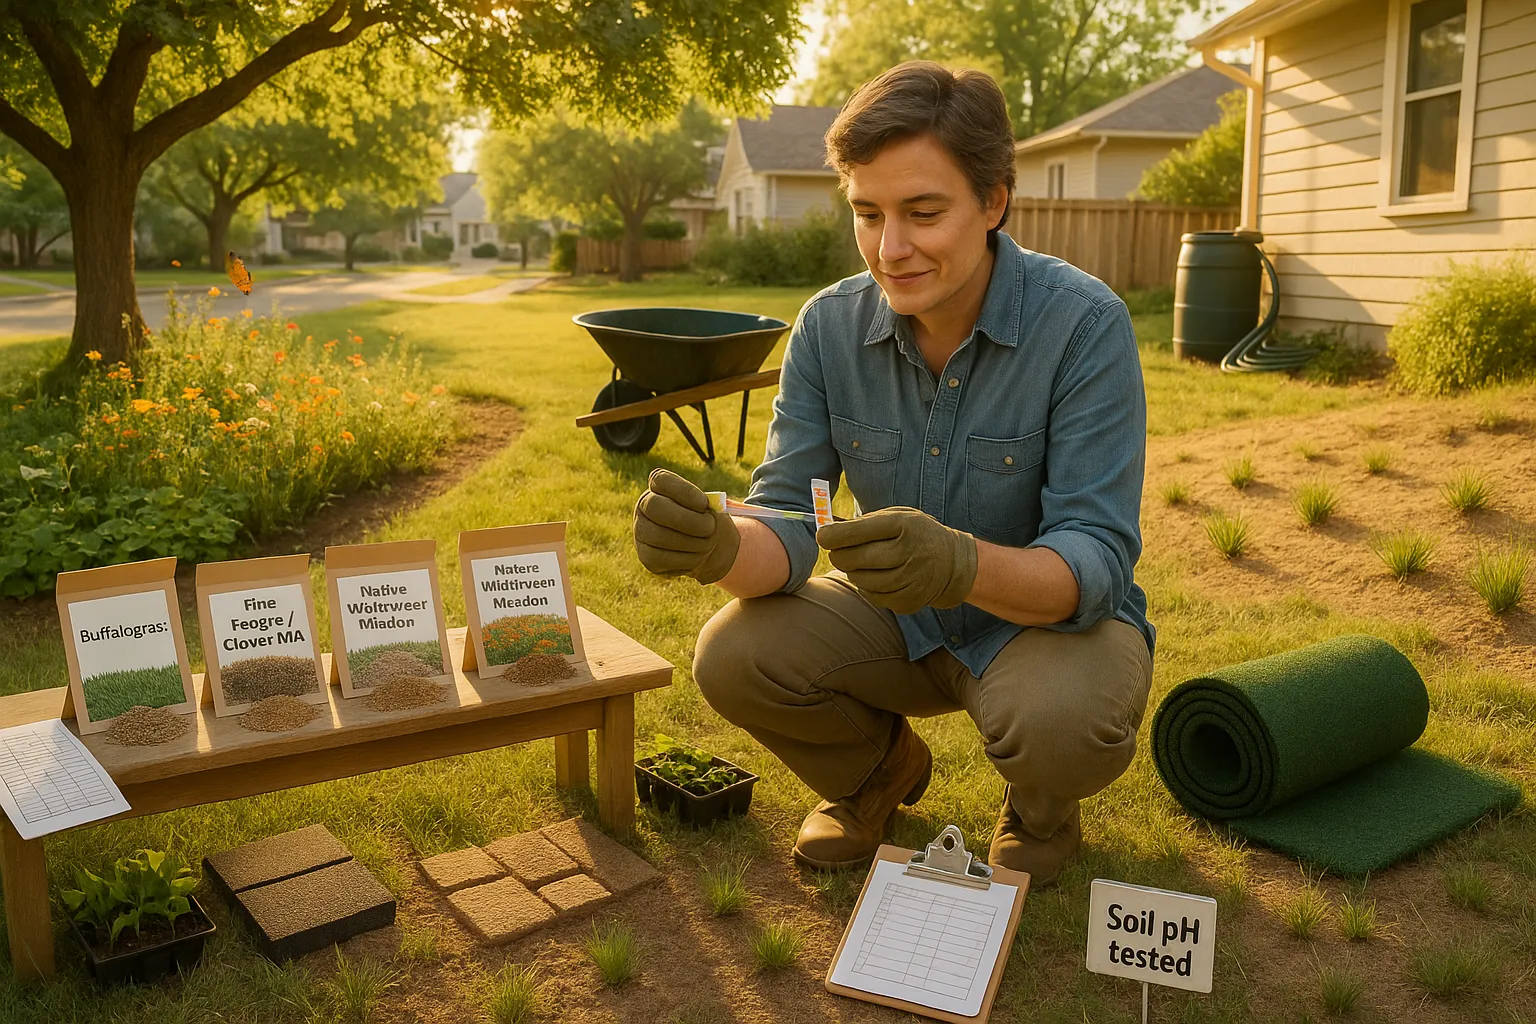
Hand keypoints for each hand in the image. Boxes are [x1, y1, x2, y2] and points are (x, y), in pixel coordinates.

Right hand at [632, 468, 740, 583]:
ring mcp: (640, 531)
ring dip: (692, 542)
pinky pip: (662, 558)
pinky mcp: (646, 556)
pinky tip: (699, 555)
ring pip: (660, 536)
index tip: (705, 504)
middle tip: (710, 527)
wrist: (701, 544)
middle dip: (688, 520)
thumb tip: (714, 509)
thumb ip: (709, 504)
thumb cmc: (703, 517)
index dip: (685, 492)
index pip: (661, 480)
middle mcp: (643, 506)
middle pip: (655, 507)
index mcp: (658, 486)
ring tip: (709, 542)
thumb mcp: (708, 506)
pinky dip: (687, 558)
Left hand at [815, 507, 977, 614]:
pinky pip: (872, 596)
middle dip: (838, 555)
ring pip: (860, 580)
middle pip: (855, 559)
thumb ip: (865, 522)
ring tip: (859, 562)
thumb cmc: (914, 534)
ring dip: (851, 571)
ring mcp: (911, 580)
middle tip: (837, 551)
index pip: (859, 531)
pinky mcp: (909, 601)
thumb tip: (828, 531)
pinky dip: (866, 587)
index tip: (822, 536)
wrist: (952, 563)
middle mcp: (909, 552)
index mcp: (904, 525)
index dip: (833, 535)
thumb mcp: (897, 516)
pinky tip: (875, 576)